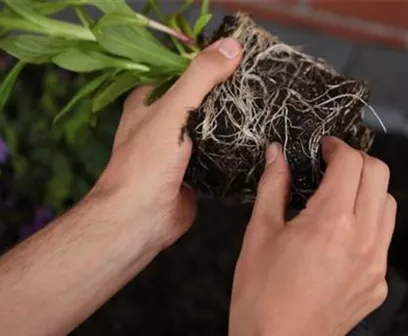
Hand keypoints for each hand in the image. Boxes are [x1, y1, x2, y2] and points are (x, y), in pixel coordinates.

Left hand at [91, 38, 242, 248]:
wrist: (142, 218)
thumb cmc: (147, 162)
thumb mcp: (174, 110)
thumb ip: (201, 77)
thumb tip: (232, 46)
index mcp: (150, 100)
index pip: (183, 71)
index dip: (209, 63)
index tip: (241, 56)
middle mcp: (163, 121)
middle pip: (201, 99)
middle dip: (226, 93)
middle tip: (259, 82)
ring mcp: (180, 148)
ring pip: (212, 127)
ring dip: (233, 121)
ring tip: (265, 106)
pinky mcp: (196, 170)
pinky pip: (220, 152)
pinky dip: (235, 147)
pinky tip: (257, 139)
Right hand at [229, 137, 396, 335]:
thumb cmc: (260, 294)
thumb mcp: (259, 233)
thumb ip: (272, 186)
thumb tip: (277, 153)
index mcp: (331, 222)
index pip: (351, 162)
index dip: (336, 147)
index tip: (323, 149)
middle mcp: (363, 239)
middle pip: (380, 175)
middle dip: (357, 162)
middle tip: (331, 167)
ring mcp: (377, 264)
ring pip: (389, 205)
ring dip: (368, 191)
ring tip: (339, 199)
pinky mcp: (378, 284)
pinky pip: (384, 240)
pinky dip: (369, 225)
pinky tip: (341, 237)